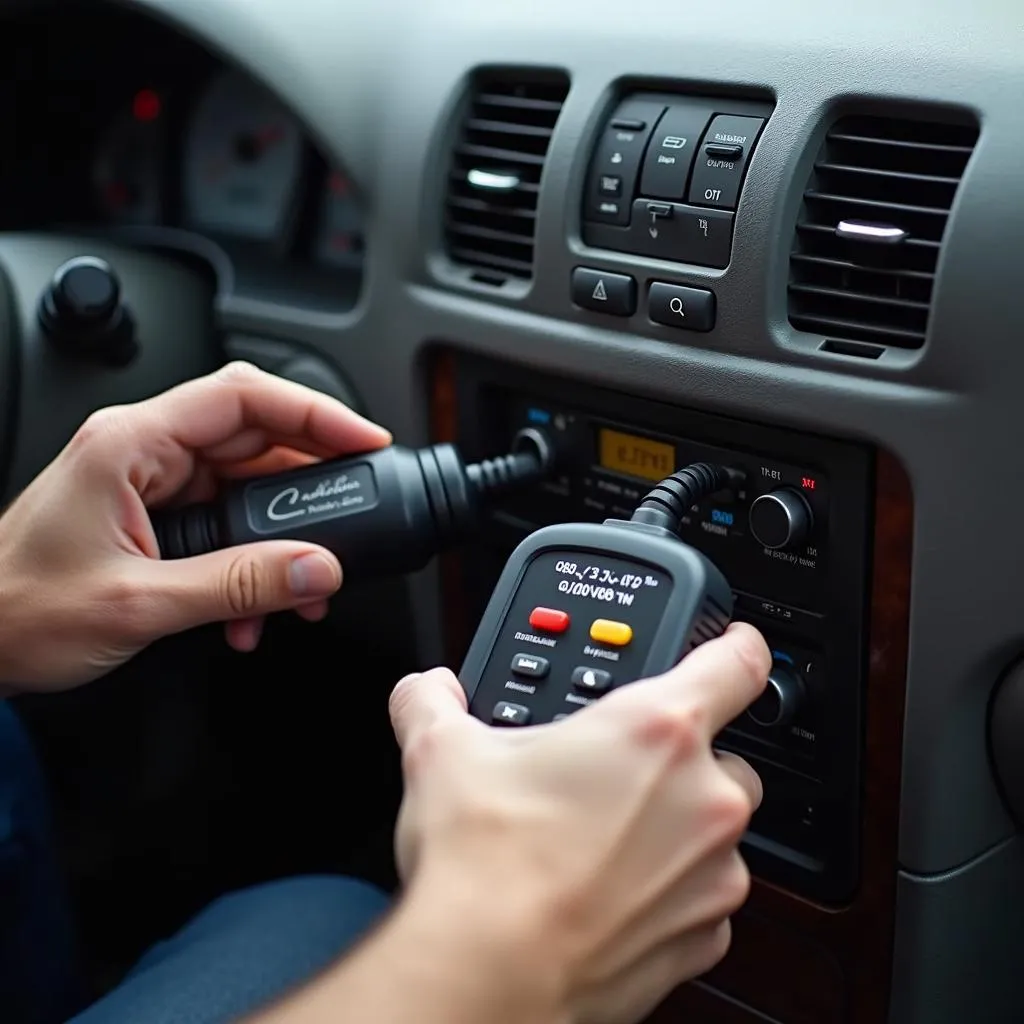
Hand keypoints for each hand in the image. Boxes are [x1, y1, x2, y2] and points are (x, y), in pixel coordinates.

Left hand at [0, 362, 390, 693]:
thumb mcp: (137, 603)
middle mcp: (144, 453)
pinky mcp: (156, 519)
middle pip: (255, 439)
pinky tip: (254, 610)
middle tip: (356, 512)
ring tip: (304, 586)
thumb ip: (237, 585)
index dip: (315, 412)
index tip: (363, 440)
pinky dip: (254, 564)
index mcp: (131, 444)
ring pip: (247, 489)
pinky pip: (227, 526)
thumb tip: (315, 569)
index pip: (244, 399)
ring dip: (284, 537)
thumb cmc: (14, 609)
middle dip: (311, 483)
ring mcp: (151, 485)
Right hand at [387, 624, 768, 1023]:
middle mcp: (703, 798)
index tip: (732, 644)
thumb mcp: (442, 755)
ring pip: (715, 829)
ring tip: (599, 837)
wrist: (487, 978)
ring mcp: (712, 873)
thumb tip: (427, 691)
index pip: (737, 662)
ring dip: (674, 826)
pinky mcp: (703, 936)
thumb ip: (434, 703)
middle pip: (724, 753)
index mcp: (656, 730)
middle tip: (613, 773)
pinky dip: (670, 888)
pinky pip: (703, 895)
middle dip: (679, 758)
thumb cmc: (484, 868)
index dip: (736, 643)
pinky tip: (609, 890)